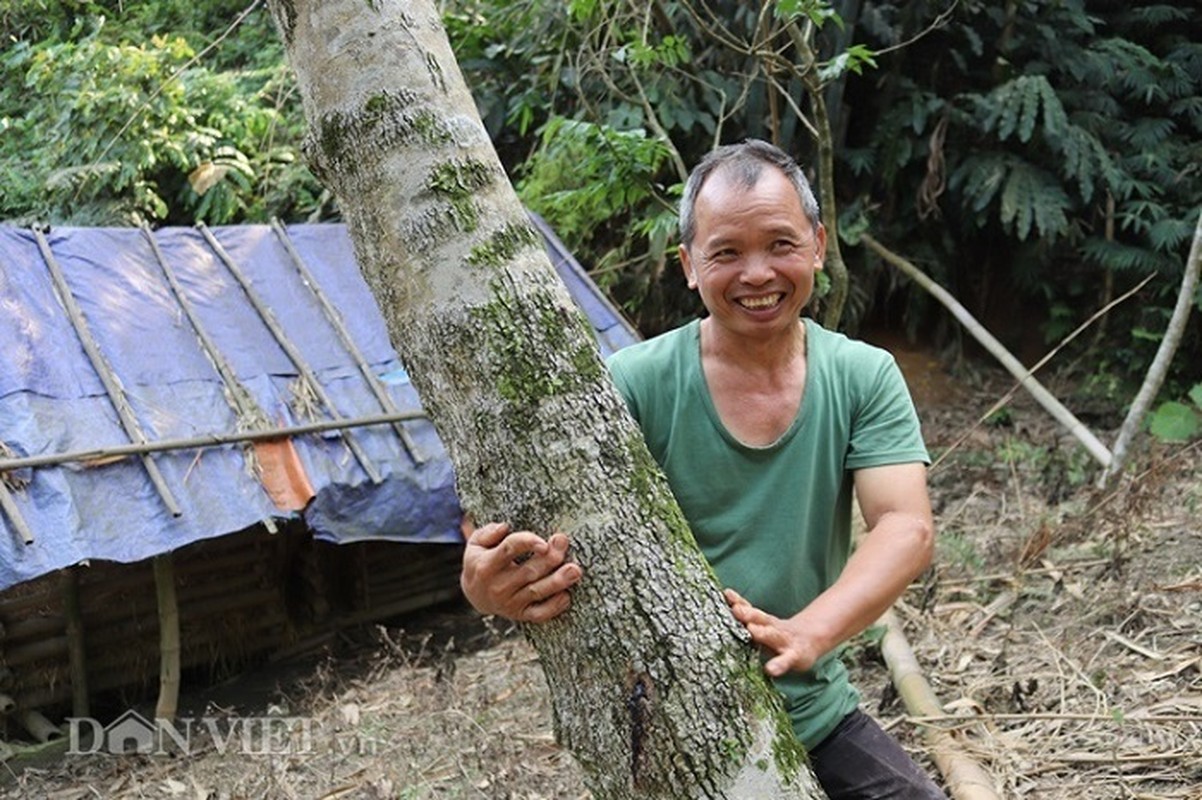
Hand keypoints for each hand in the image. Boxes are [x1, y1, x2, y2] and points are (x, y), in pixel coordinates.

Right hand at [460, 521, 581, 622]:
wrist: (474, 594)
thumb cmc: (480, 561)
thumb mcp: (476, 543)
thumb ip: (488, 532)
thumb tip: (504, 527)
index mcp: (487, 565)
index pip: (509, 550)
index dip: (527, 543)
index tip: (544, 541)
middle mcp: (498, 586)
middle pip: (528, 571)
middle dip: (549, 558)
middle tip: (563, 543)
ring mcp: (509, 603)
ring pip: (536, 592)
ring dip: (557, 581)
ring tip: (574, 571)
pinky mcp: (519, 615)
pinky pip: (539, 614)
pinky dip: (554, 607)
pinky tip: (566, 595)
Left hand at [724, 588, 822, 676]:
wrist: (809, 641)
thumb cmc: (780, 634)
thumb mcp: (766, 623)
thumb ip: (748, 614)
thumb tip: (725, 597)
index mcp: (765, 622)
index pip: (751, 609)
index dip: (739, 601)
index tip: (727, 594)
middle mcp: (774, 629)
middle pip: (762, 619)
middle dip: (749, 614)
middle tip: (736, 609)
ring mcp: (784, 642)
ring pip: (773, 635)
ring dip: (762, 632)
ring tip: (751, 629)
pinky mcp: (794, 657)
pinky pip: (786, 661)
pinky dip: (779, 665)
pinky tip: (770, 670)